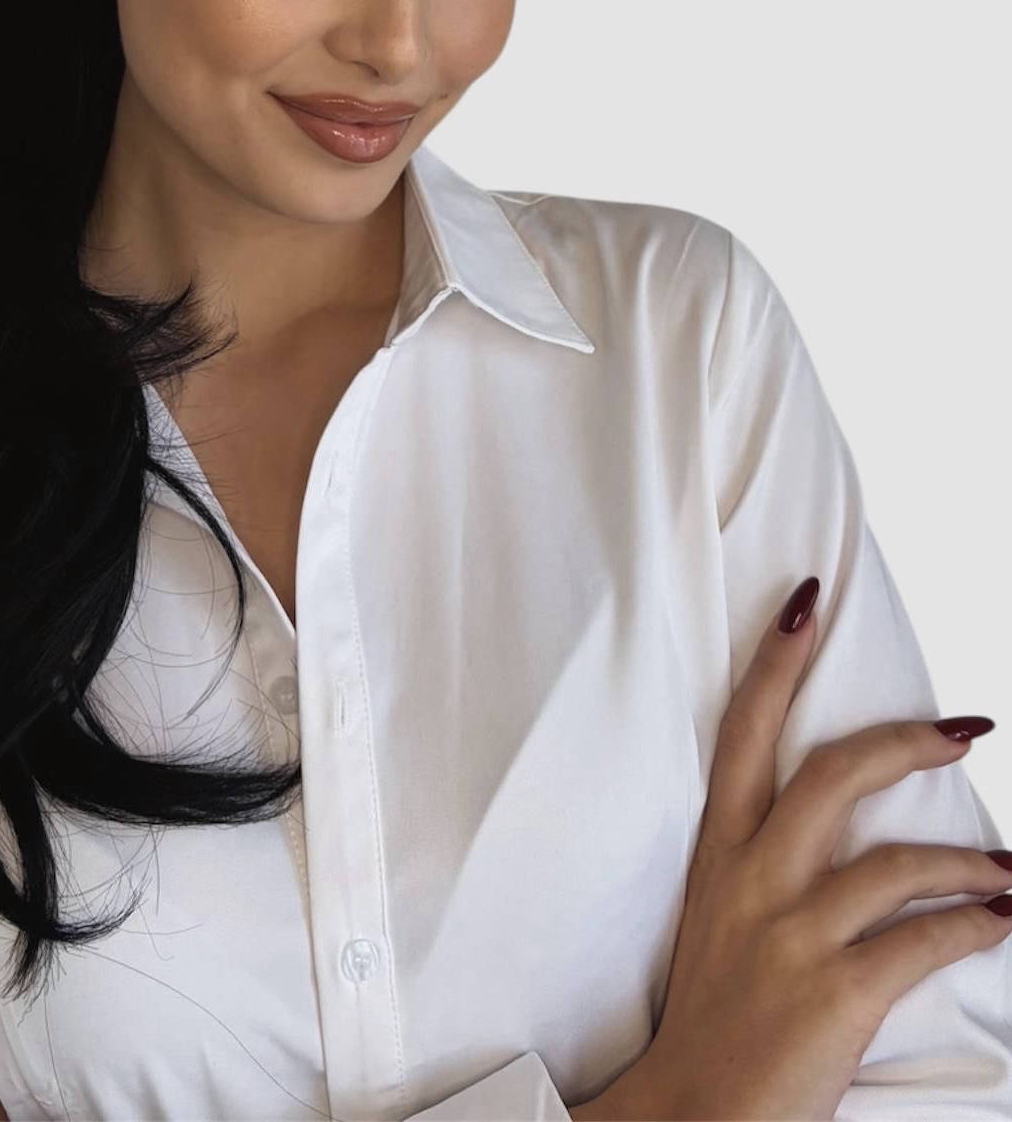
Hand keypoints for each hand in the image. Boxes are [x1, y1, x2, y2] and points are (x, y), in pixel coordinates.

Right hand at [619, 576, 1011, 1120]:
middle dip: (904, 741)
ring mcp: (793, 932)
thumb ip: (766, 863)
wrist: (694, 1109)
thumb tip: (839, 831)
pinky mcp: (836, 990)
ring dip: (969, 858)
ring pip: (897, 862)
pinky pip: (926, 937)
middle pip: (832, 774)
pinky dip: (978, 922)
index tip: (804, 605)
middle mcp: (753, 877)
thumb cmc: (715, 1012)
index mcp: (720, 851)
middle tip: (964, 729)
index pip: (743, 734)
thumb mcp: (722, 916)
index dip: (774, 664)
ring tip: (1006, 864)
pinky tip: (1004, 915)